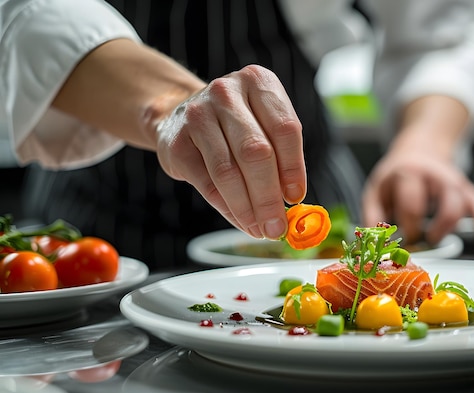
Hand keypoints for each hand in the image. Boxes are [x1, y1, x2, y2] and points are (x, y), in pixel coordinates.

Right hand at [155, 65, 306, 239]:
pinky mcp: (176, 143)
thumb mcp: (262, 124)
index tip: (297, 197)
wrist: (177, 112)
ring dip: (247, 208)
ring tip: (261, 229)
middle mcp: (226, 93)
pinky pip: (207, 183)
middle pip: (255, 152)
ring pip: (228, 171)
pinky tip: (241, 221)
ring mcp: (197, 116)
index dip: (294, 167)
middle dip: (269, 196)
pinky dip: (227, 208)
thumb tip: (292, 202)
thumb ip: (280, 156)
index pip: (284, 129)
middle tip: (278, 226)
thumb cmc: (233, 124)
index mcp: (258, 82)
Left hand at [362, 146, 473, 253]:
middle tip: (433, 239)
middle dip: (444, 222)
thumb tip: (373, 246)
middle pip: (451, 197)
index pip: (414, 200)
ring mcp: (459, 185)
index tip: (407, 236)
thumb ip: (372, 216)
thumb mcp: (376, 190)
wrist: (418, 149)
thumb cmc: (397, 176)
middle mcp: (439, 177)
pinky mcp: (471, 193)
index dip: (410, 223)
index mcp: (411, 174)